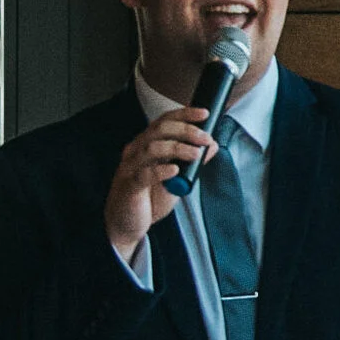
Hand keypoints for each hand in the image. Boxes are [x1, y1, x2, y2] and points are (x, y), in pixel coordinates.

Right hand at [106, 106, 214, 260]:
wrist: (126, 225)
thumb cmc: (149, 198)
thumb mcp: (176, 178)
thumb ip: (192, 161)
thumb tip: (212, 145)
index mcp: (146, 145)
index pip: (164, 121)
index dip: (184, 114)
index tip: (204, 114)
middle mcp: (136, 152)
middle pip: (159, 130)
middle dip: (186, 130)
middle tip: (205, 138)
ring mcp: (130, 168)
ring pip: (152, 148)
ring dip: (177, 148)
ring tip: (195, 154)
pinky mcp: (129, 186)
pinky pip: (144, 174)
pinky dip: (161, 170)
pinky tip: (175, 170)